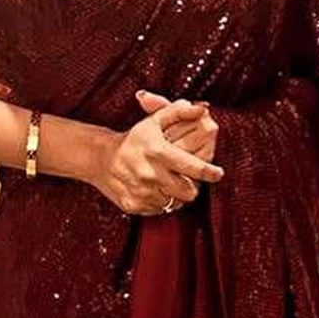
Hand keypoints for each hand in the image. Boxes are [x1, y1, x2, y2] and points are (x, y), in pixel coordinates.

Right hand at [89, 96, 222, 215]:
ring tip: (169, 181)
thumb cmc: (134, 138)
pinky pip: (159, 209)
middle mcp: (149, 174)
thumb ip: (179, 112)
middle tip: (189, 178)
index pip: (194, 168)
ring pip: (175, 202)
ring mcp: (141, 192)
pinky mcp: (134, 205)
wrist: (100, 158)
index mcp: (157, 151)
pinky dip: (161, 201)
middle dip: (193, 186)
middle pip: (189, 192)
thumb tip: (202, 108)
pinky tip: (155, 188)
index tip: (218, 173)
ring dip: (176, 194)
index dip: (210, 172)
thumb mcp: (154, 120)